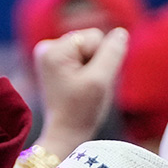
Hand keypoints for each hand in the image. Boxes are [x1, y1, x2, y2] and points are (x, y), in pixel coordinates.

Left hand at [34, 26, 128, 158]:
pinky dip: (87, 72)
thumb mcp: (101, 80)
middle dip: (97, 63)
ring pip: (90, 50)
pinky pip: (83, 58)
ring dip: (93, 69)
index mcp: (54, 49)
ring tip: (82, 89)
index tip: (88, 83)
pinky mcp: (55, 63)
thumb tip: (120, 33)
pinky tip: (78, 87)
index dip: (102, 60)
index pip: (96, 37)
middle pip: (92, 41)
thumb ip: (113, 52)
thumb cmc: (81, 111)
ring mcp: (49, 55)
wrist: (65, 134)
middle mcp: (47, 47)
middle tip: (86, 88)